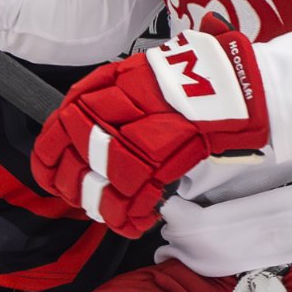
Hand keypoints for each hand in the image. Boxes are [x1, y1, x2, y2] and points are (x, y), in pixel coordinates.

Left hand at [31, 25, 270, 235]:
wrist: (241, 86)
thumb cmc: (199, 78)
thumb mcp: (144, 72)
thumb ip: (113, 95)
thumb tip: (84, 128)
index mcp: (106, 84)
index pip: (59, 126)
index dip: (50, 157)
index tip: (52, 174)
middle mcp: (114, 106)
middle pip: (73, 157)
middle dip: (73, 186)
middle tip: (83, 199)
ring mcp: (136, 133)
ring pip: (99, 182)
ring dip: (102, 206)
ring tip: (111, 213)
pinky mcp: (160, 159)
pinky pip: (131, 197)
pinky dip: (130, 215)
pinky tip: (136, 220)